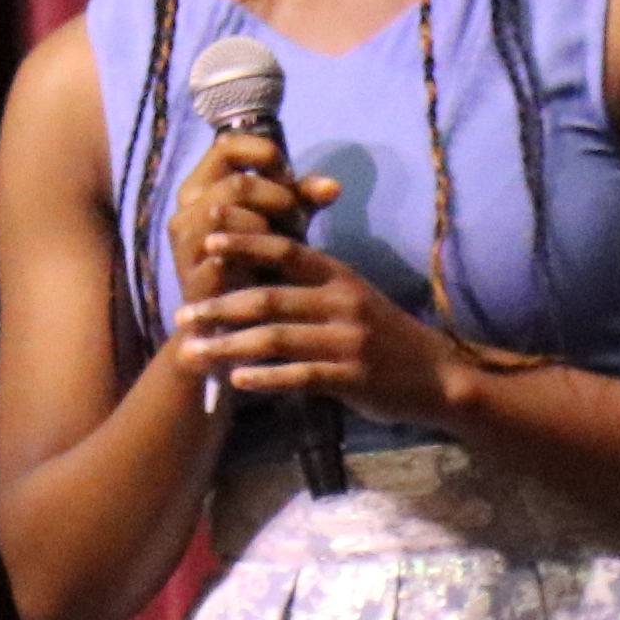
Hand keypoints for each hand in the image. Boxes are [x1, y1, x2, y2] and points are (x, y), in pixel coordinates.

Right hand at [163, 130, 327, 336]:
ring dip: (267, 230)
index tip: (290, 177)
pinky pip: (227, 259)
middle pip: (236, 185)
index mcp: (201, 187)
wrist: (238, 324)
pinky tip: (274, 268)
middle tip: (298, 221)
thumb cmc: (261, 261)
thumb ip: (303, 198)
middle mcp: (185, 212)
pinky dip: (256, 259)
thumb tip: (334, 187)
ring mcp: (184, 248)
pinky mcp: (192, 280)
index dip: (264, 154)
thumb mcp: (282, 220)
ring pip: (229, 218)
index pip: (226, 146)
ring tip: (286, 244)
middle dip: (277, 200)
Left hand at [188, 247, 460, 426]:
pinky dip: (266, 378)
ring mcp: (347, 341)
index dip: (244, 242)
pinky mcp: (352, 378)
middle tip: (180, 314)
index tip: (205, 239)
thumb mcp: (352, 295)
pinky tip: (236, 381)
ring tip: (193, 352)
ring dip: (229, 345)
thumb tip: (253, 264)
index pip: (285, 249)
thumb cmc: (383, 334)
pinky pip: (300, 376)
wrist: (438, 376)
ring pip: (276, 339)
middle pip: (269, 297)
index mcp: (339, 275)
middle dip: (219, 305)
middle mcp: (342, 302)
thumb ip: (309, 281)